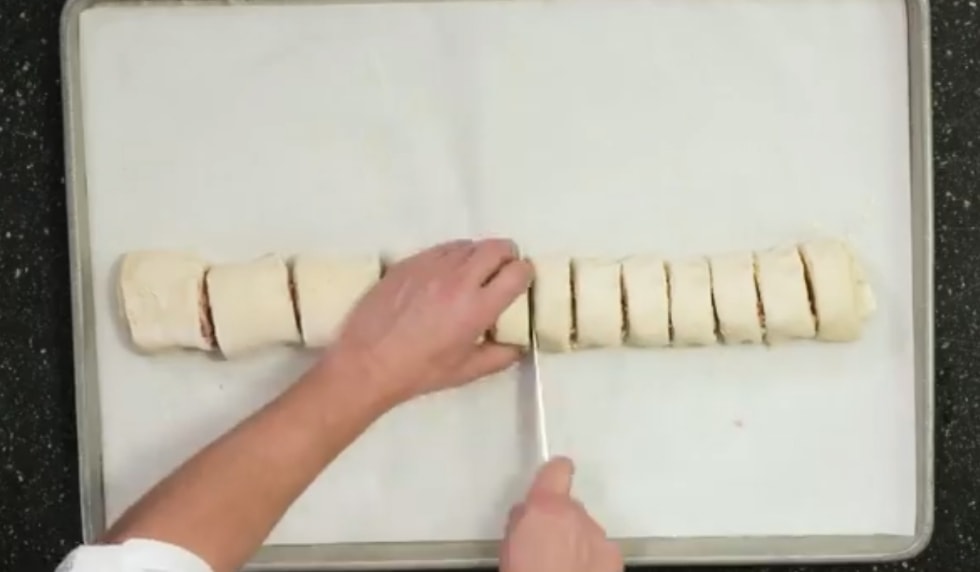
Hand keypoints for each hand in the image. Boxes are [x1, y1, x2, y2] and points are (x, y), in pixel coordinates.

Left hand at [328, 238, 532, 407]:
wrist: (368, 362)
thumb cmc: (420, 371)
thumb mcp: (467, 371)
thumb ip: (501, 356)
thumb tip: (518, 345)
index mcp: (478, 307)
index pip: (518, 271)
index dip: (525, 275)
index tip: (519, 284)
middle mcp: (459, 278)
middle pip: (498, 247)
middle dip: (507, 257)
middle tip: (501, 274)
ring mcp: (431, 266)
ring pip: (468, 244)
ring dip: (478, 256)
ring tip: (471, 275)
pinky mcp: (409, 262)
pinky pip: (441, 249)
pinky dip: (451, 257)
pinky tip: (442, 276)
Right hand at [501, 458, 622, 571]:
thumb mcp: (507, 550)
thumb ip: (520, 524)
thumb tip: (526, 517)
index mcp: (547, 510)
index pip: (556, 471)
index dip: (552, 475)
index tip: (549, 479)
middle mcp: (578, 518)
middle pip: (570, 508)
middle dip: (558, 523)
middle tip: (541, 550)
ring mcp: (600, 540)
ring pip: (586, 533)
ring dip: (574, 546)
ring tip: (558, 570)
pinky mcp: (614, 561)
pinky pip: (598, 553)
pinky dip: (589, 563)